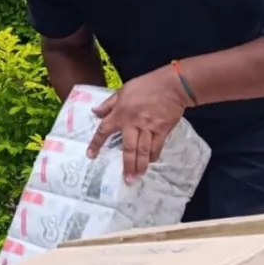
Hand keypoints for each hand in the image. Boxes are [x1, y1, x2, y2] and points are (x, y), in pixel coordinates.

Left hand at [86, 66, 189, 180]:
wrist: (172, 85)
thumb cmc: (146, 85)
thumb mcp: (122, 90)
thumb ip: (108, 104)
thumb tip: (95, 112)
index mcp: (120, 113)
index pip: (104, 130)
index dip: (96, 144)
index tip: (91, 156)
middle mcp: (133, 123)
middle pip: (128, 148)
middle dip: (127, 164)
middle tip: (126, 179)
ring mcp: (149, 128)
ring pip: (143, 150)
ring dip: (140, 165)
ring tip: (137, 176)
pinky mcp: (163, 130)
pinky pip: (157, 146)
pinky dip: (154, 156)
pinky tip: (151, 162)